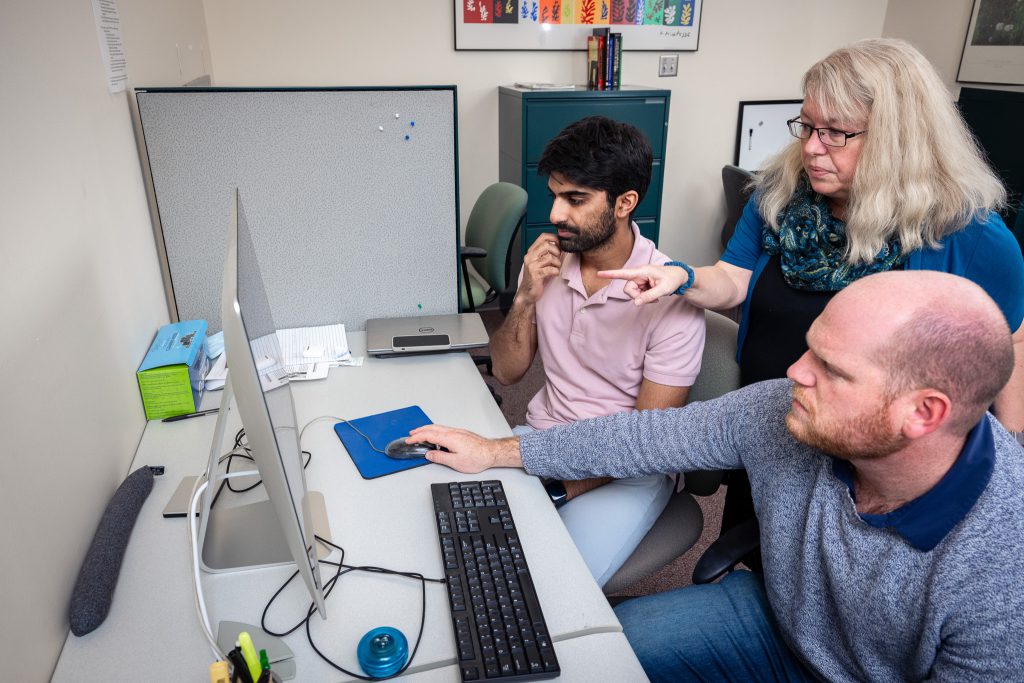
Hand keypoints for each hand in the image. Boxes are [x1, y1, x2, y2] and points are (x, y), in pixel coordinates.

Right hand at [407, 425, 521, 473]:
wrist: (492, 452)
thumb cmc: (477, 457)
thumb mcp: (456, 462)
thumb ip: (440, 457)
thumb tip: (429, 455)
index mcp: (449, 438)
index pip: (428, 435)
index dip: (416, 437)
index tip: (408, 440)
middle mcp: (452, 432)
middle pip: (432, 428)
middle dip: (419, 430)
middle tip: (411, 434)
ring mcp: (458, 431)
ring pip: (438, 427)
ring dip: (427, 429)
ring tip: (420, 434)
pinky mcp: (462, 433)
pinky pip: (444, 429)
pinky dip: (435, 430)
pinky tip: (436, 436)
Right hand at [517, 234, 562, 305]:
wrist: (528, 292)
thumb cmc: (537, 277)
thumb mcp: (542, 262)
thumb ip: (548, 253)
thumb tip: (561, 244)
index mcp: (531, 251)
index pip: (543, 237)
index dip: (554, 238)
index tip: (560, 244)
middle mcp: (530, 256)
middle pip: (547, 245)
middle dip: (556, 251)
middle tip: (558, 258)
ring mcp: (531, 265)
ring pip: (550, 257)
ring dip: (557, 263)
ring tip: (556, 268)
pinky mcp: (535, 275)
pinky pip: (550, 269)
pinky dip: (556, 271)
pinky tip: (554, 274)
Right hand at [598, 264, 689, 304]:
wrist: (680, 277)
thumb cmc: (673, 279)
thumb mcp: (663, 289)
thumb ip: (649, 296)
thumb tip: (635, 303)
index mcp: (642, 271)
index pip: (624, 273)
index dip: (611, 274)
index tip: (599, 273)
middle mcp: (638, 274)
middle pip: (628, 289)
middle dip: (637, 297)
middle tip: (652, 299)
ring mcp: (639, 280)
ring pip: (632, 293)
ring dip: (642, 298)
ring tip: (654, 296)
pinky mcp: (641, 284)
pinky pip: (637, 294)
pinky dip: (644, 298)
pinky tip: (653, 296)